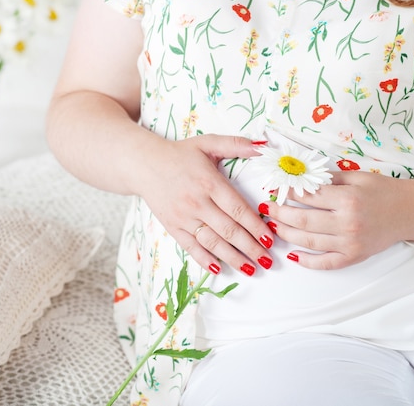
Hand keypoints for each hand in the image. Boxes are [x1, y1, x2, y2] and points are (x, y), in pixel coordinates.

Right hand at [134, 134, 274, 275]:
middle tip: (267, 260)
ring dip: (233, 258)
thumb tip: (264, 146)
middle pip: (228, 230)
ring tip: (250, 269)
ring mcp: (184, 217)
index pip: (237, 210)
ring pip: (212, 242)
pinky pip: (190, 247)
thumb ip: (236, 144)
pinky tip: (218, 269)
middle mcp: (197, 203)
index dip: (256, 227)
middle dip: (250, 248)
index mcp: (209, 183)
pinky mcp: (172, 227)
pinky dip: (204, 260)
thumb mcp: (208, 143)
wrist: (143, 164)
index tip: (270, 239)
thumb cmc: (179, 154)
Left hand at [262, 171, 413, 269]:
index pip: (308, 197)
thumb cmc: (384, 191)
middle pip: (302, 220)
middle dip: (280, 213)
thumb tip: (300, 179)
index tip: (276, 189)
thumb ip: (329, 178)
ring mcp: (350, 243)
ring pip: (308, 242)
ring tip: (274, 226)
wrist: (412, 211)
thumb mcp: (357, 176)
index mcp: (347, 199)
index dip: (288, 193)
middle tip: (267, 208)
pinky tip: (293, 254)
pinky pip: (325, 263)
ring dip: (286, 234)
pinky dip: (307, 261)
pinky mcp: (354, 257)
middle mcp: (347, 223)